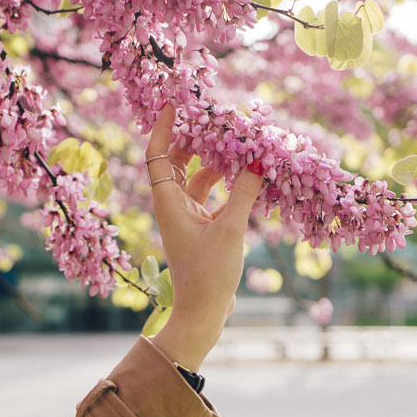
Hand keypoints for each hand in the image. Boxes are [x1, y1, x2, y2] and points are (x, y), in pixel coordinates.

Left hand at [145, 105, 262, 370]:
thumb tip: (259, 158)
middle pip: (178, 161)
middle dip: (197, 140)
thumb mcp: (230, 229)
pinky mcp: (204, 228)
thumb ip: (245, 191)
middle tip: (218, 120)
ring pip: (199, 178)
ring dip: (218, 163)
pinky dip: (229, 185)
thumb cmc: (209, 273)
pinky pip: (214, 196)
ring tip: (242, 146)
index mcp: (168, 202)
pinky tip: (250, 177)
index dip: (163, 127)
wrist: (204, 313)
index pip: (158, 155)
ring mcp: (188, 217)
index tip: (173, 103)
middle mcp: (174, 205)